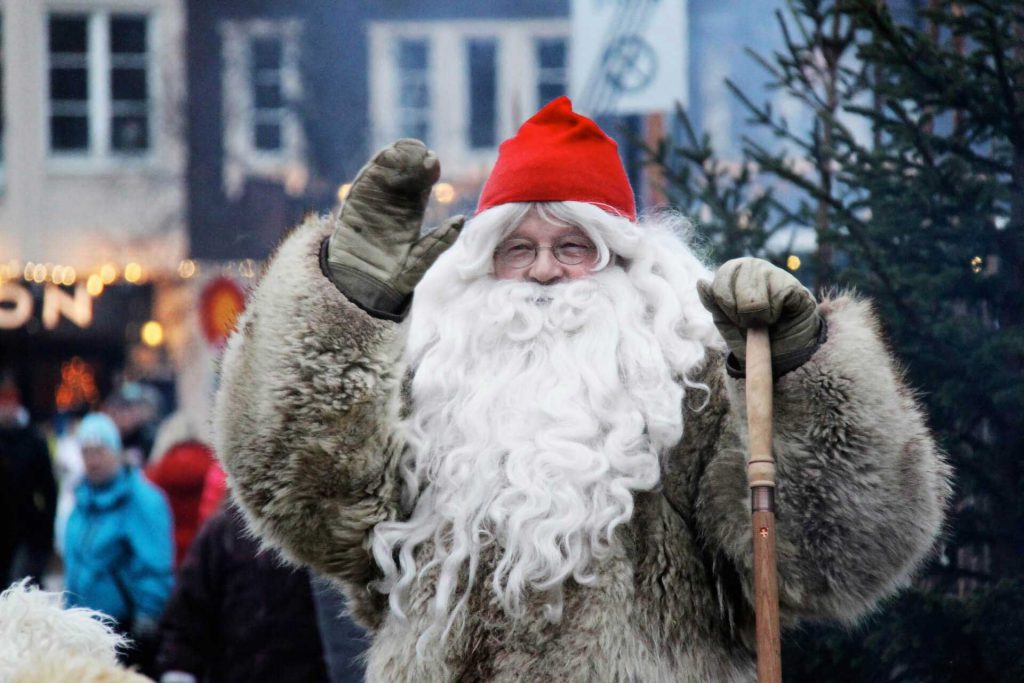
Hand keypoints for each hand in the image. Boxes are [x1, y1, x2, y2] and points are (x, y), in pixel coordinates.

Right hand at [325, 139, 463, 313]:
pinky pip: (364, 182)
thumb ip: (440, 240)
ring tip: (405, 148)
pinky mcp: (354, 205)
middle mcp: (392, 204)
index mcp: (411, 213)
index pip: (420, 186)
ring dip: (395, 158)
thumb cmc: (394, 278)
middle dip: (412, 160)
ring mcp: (373, 202)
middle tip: (421, 151)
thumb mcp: (421, 259)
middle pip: (404, 174)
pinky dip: (374, 167)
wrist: (363, 289)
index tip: (433, 160)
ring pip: (384, 173)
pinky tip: (386, 156)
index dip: (426, 171)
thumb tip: (461, 219)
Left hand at [697, 257, 821, 374]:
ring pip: (756, 297)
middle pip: (738, 288)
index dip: (726, 305)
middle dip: (742, 314)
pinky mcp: (794, 285)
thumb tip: (701, 282)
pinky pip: (779, 298)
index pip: (720, 282)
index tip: (735, 317)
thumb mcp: (726, 321)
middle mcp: (753, 266)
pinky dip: (775, 314)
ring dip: (759, 316)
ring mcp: (774, 273)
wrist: (781, 352)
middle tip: (751, 321)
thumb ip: (713, 302)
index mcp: (732, 272)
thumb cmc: (751, 333)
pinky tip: (779, 315)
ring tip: (765, 319)